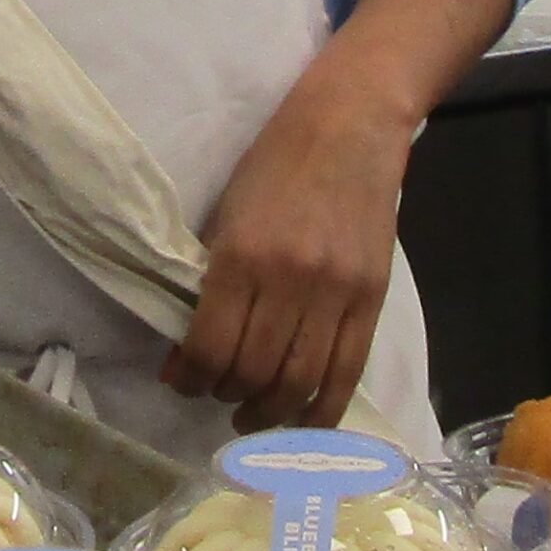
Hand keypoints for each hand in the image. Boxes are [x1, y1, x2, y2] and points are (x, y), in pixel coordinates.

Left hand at [162, 81, 411, 428]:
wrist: (348, 128)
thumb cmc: (273, 165)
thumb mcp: (225, 215)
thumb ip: (209, 280)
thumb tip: (185, 347)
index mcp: (241, 256)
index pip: (210, 344)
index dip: (189, 376)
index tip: (178, 382)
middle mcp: (289, 281)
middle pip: (254, 371)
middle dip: (226, 395)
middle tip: (215, 397)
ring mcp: (336, 293)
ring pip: (300, 382)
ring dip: (270, 413)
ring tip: (251, 418)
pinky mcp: (372, 299)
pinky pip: (348, 372)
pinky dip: (322, 408)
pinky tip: (301, 422)